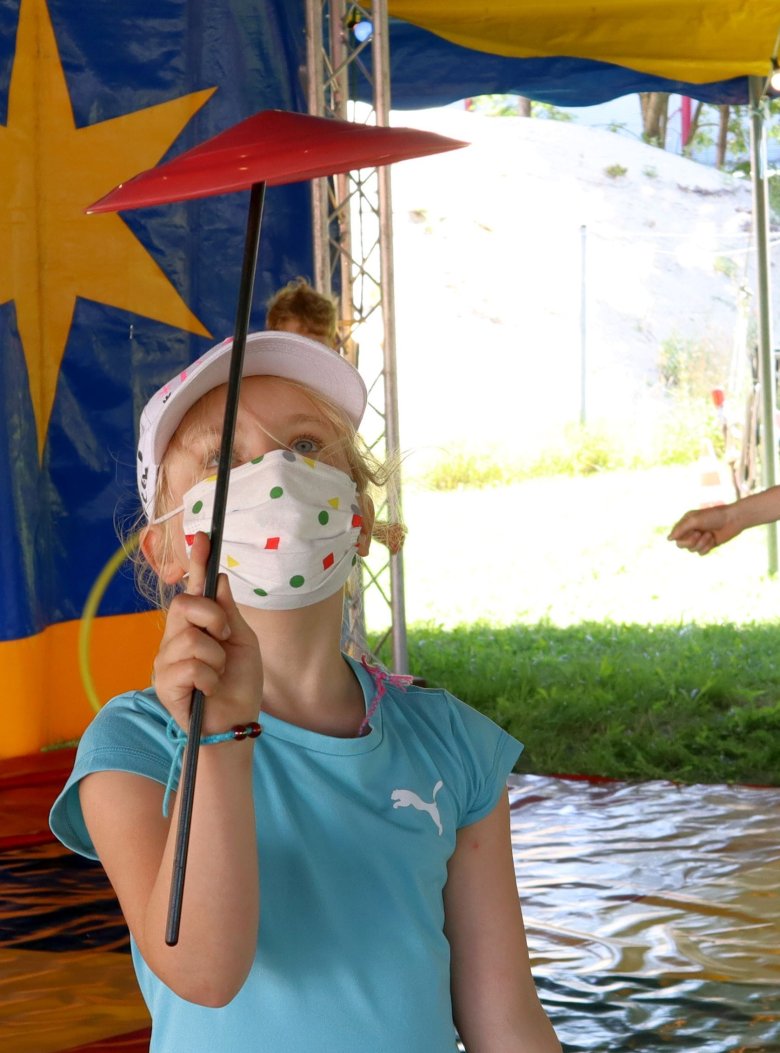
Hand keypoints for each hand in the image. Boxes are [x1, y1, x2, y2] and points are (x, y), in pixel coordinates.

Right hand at [152, 532, 262, 732]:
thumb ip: (229, 613)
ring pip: (192, 639)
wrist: (236, 722)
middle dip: (213, 618)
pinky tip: (209, 690)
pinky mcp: (163, 682)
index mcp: (198, 623)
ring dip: (217, 658)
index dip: (198, 561)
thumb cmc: (239, 683)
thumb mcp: (243, 642)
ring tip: (218, 674)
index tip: (203, 536)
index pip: (194, 587)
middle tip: (225, 639)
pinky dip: (210, 678)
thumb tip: (219, 578)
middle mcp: (176, 636)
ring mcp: (166, 658)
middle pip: (184, 605)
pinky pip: (191, 666)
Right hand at [667, 504, 739, 554]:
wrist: (733, 520)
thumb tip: (668, 539)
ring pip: (691, 550)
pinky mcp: (708, 545)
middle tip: (700, 534)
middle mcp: (691, 531)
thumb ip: (680, 529)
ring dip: (701, 543)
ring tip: (709, 535)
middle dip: (691, 541)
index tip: (693, 531)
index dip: (682, 537)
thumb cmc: (714, 517)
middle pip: (681, 545)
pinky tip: (713, 539)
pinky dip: (707, 547)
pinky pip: (701, 553)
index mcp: (686, 523)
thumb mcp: (694, 520)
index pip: (676, 536)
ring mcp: (699, 539)